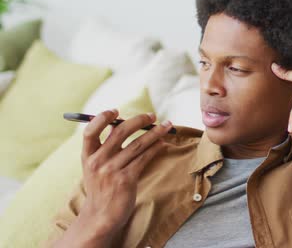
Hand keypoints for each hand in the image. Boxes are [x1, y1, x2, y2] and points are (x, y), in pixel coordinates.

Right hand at [78, 109, 172, 237]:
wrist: (101, 216)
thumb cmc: (101, 188)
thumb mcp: (95, 167)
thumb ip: (104, 146)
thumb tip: (118, 123)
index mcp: (87, 156)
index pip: (90, 131)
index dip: (102, 118)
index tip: (116, 111)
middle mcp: (98, 162)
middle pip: (119, 132)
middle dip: (138, 120)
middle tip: (151, 115)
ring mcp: (112, 171)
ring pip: (137, 144)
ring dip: (154, 132)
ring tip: (166, 125)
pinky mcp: (126, 179)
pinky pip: (144, 158)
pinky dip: (155, 148)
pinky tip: (162, 143)